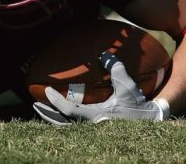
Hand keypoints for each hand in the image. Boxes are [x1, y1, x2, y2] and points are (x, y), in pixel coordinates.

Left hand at [33, 52, 169, 125]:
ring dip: (54, 117)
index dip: (56, 102)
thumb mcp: (128, 86)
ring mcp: (93, 130)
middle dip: (48, 115)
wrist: (150, 122)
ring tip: (43, 108)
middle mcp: (92, 126)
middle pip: (62, 124)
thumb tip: (104, 54)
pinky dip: (64, 119)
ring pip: (67, 127)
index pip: (70, 111)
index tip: (47, 92)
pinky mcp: (96, 130)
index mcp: (97, 118)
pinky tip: (60, 112)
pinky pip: (74, 126)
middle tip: (35, 104)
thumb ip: (116, 69)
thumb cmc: (137, 105)